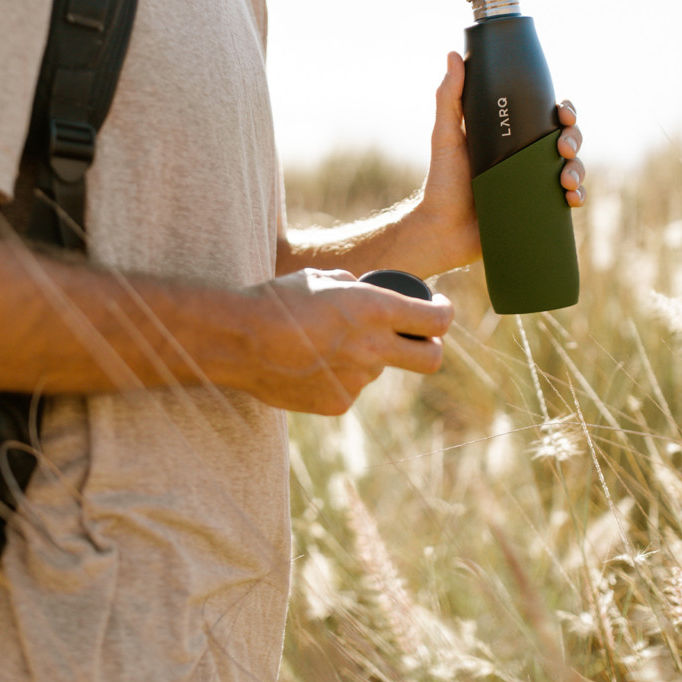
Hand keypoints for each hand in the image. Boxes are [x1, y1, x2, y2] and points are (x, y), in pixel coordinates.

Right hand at [230, 269, 453, 415]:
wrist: (237, 340)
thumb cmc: (276, 300)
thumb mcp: (320, 278)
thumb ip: (354, 287)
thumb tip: (366, 293)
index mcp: (375, 309)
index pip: (437, 319)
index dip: (444, 312)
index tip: (438, 308)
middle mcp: (373, 348)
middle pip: (430, 359)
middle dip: (429, 348)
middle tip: (415, 338)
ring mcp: (356, 380)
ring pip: (375, 370)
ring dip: (363, 358)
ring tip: (321, 344)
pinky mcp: (336, 403)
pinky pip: (348, 388)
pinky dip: (336, 376)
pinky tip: (307, 363)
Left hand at [407, 53, 587, 276]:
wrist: (443, 231)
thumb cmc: (443, 182)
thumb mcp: (446, 136)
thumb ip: (449, 97)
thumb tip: (454, 55)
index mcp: (511, 136)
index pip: (546, 115)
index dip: (564, 110)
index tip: (563, 112)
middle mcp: (526, 157)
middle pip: (565, 139)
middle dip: (574, 138)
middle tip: (563, 148)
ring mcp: (534, 184)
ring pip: (572, 168)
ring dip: (579, 169)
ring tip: (565, 180)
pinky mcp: (537, 210)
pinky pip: (566, 200)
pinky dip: (576, 196)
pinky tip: (572, 199)